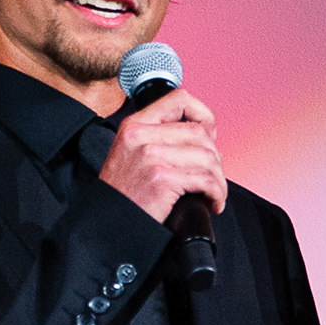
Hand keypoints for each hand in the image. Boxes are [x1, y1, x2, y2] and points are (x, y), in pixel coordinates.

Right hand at [99, 89, 227, 224]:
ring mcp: (150, 156)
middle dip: (214, 157)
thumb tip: (203, 135)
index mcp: (134, 125)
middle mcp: (140, 136)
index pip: (179, 99)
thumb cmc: (123, 196)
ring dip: (218, 179)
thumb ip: (158, 138)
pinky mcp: (161, 179)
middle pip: (199, 133)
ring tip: (212, 193)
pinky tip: (211, 203)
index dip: (203, 115)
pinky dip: (216, 193)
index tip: (210, 135)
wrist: (107, 225)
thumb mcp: (130, 154)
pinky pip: (206, 180)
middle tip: (211, 176)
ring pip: (207, 156)